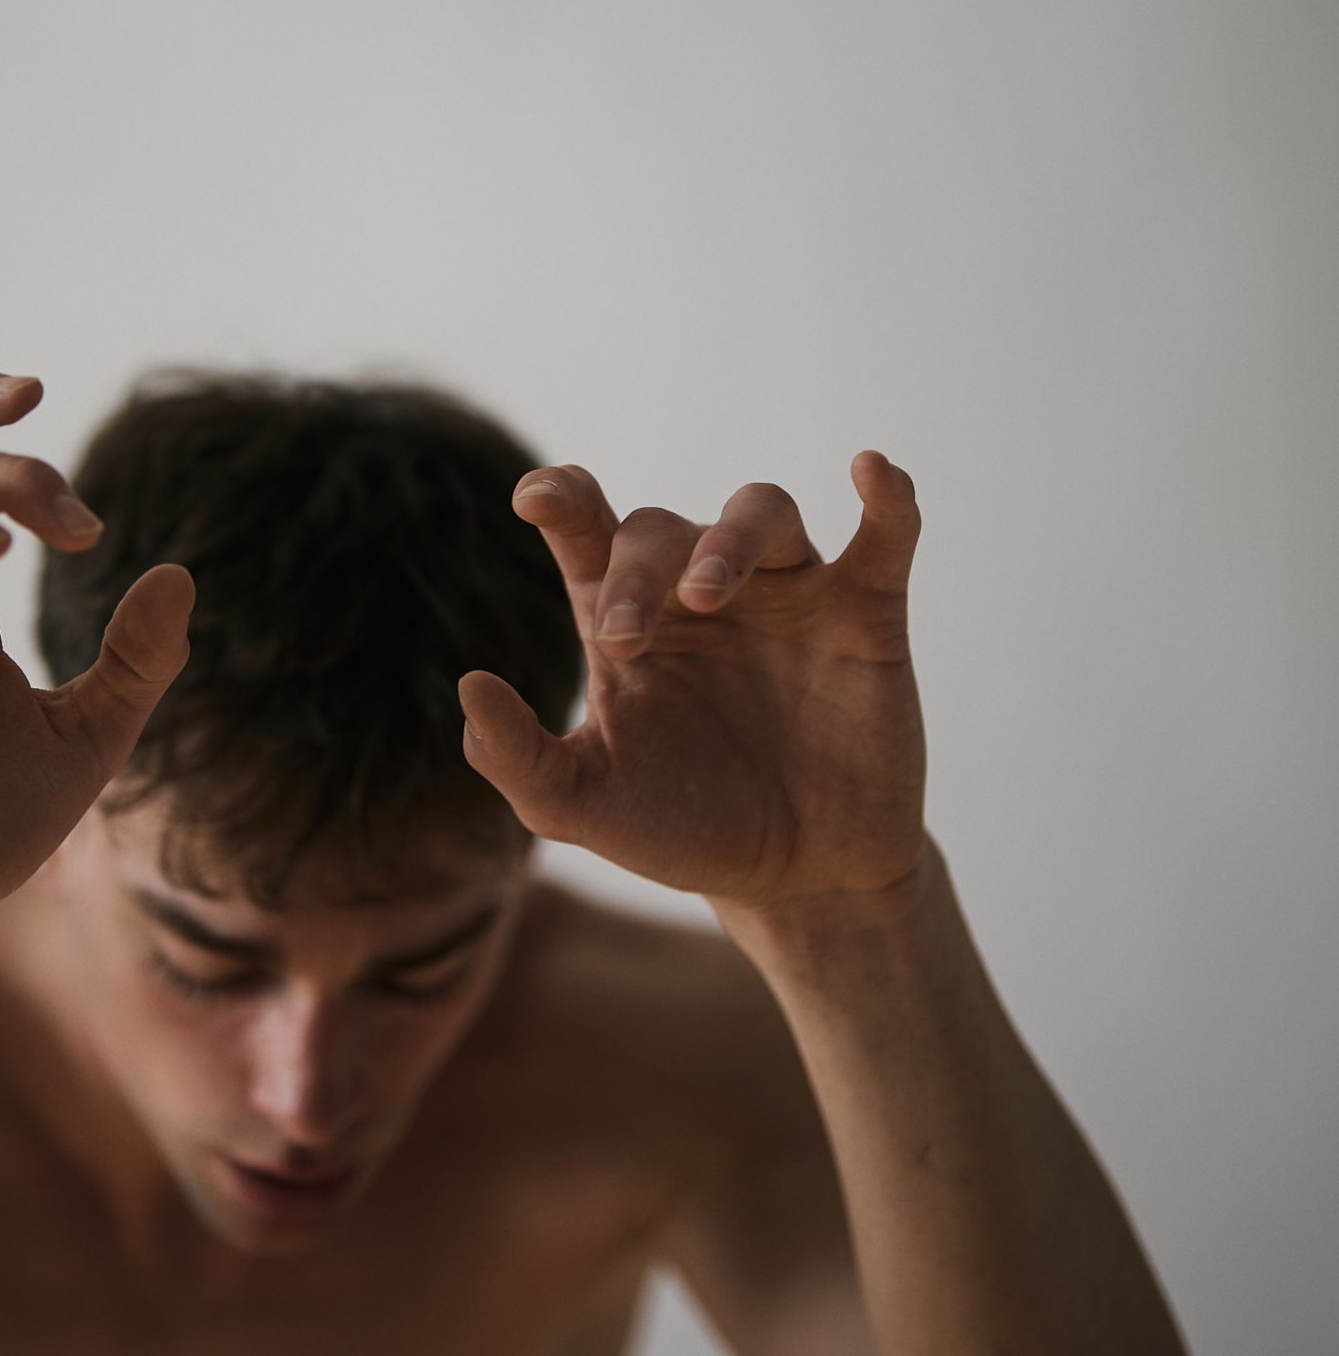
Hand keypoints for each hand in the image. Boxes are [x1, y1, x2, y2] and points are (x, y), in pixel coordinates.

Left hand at [457, 453, 926, 909]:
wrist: (799, 881)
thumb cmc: (684, 829)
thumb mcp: (584, 807)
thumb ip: (518, 757)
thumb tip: (468, 687)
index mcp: (627, 619)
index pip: (587, 532)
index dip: (562, 498)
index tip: (536, 497)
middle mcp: (703, 590)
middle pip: (663, 529)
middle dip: (638, 570)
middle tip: (627, 636)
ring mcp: (788, 595)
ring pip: (761, 510)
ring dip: (731, 538)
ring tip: (707, 593)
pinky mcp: (866, 615)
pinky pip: (884, 536)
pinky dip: (887, 499)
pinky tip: (874, 474)